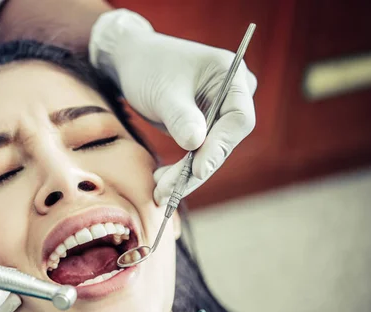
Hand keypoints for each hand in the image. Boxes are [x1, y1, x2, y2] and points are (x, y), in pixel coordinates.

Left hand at [90, 9, 256, 203]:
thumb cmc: (148, 67)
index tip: (198, 169)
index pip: (238, 119)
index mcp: (232, 75)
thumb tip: (196, 145)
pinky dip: (180, 169)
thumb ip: (181, 117)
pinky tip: (161, 183)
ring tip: (159, 192)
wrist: (132, 61)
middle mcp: (233, 94)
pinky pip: (198, 152)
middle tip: (168, 191)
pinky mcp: (205, 126)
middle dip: (196, 169)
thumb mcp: (163, 92)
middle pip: (224, 141)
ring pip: (209, 152)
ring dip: (185, 175)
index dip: (219, 147)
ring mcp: (220, 111)